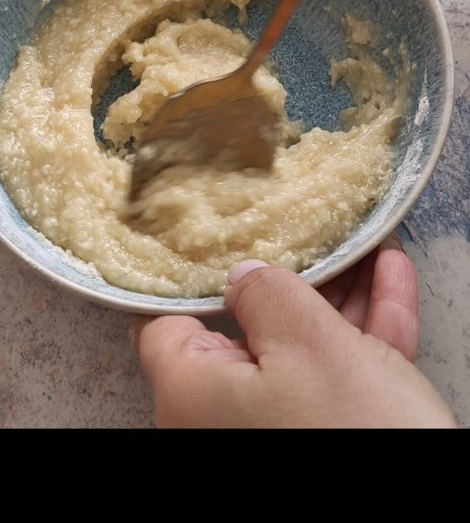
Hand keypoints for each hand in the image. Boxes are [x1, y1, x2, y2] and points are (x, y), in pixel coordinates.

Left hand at [130, 244, 455, 427]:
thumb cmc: (353, 432)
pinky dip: (366, 329)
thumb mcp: (309, 344)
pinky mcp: (328, 431)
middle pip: (247, 328)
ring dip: (340, 295)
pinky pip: (339, 374)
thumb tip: (243, 274)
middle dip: (292, 277)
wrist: (422, 513)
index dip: (192, 271)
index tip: (216, 232)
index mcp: (193, 392)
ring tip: (361, 245)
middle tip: (310, 231)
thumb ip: (267, 295)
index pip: (167, 320)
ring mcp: (275, 427)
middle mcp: (223, 415)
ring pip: (301, 348)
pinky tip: (389, 280)